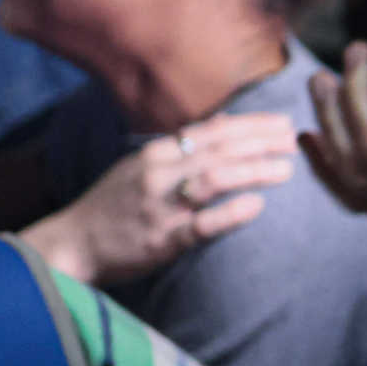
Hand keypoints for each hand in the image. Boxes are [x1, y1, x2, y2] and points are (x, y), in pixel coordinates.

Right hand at [21, 111, 296, 283]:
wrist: (73, 244)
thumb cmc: (115, 205)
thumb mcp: (144, 165)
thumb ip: (185, 146)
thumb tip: (225, 122)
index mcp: (156, 153)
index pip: (211, 131)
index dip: (249, 124)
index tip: (282, 121)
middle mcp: (159, 173)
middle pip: (217, 150)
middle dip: (260, 142)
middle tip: (293, 140)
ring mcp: (161, 206)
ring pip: (213, 179)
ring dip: (253, 171)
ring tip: (286, 169)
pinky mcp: (163, 240)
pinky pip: (202, 225)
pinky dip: (231, 214)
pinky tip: (257, 206)